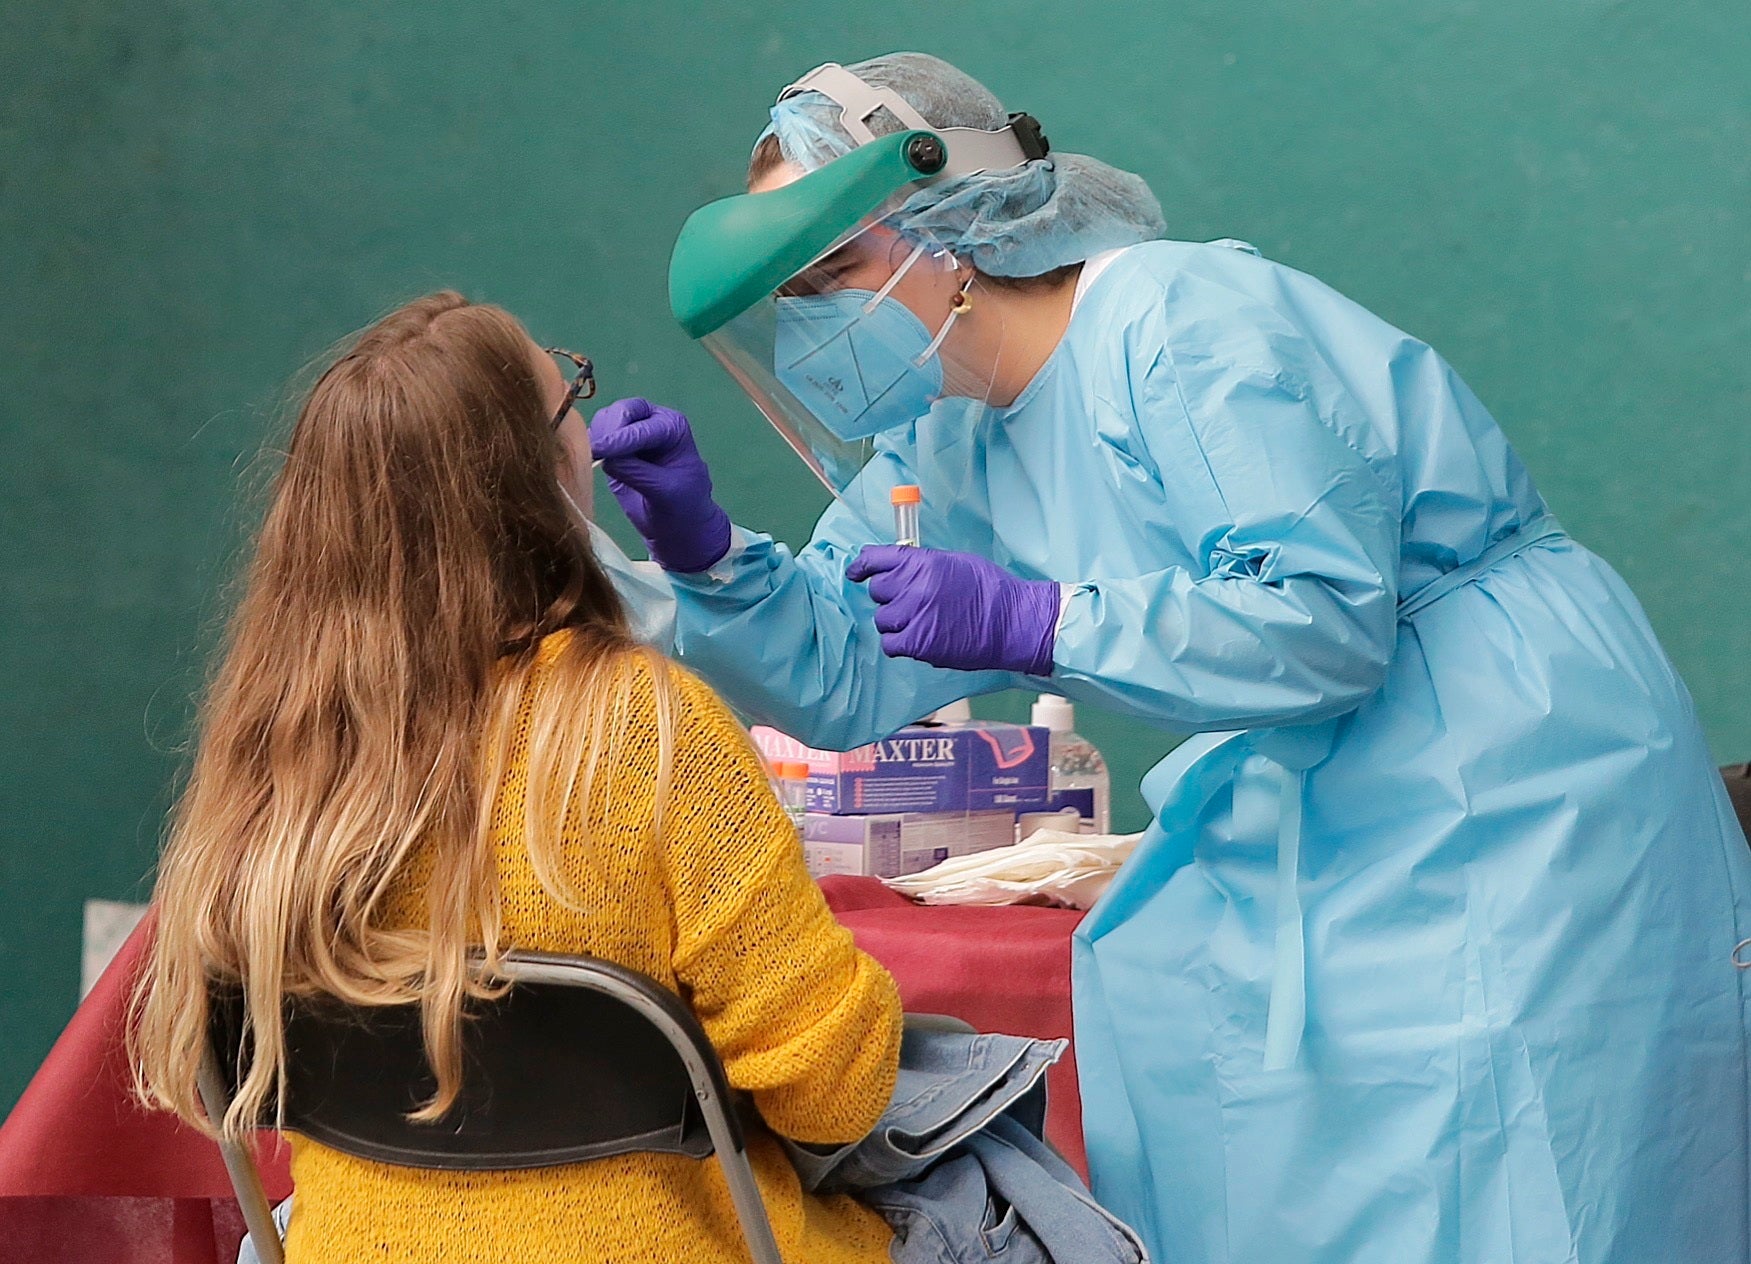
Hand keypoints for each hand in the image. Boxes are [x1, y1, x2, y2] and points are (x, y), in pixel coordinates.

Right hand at [588, 398, 731, 573]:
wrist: (678, 527)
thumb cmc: (681, 508)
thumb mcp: (664, 491)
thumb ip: (636, 471)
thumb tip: (606, 458)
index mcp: (672, 427)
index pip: (642, 427)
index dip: (620, 439)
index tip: (599, 452)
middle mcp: (652, 422)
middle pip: (623, 410)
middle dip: (609, 429)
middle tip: (596, 452)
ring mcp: (632, 431)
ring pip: (606, 419)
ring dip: (597, 435)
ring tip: (595, 459)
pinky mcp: (614, 447)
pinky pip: (595, 434)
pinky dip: (588, 443)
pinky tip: (589, 460)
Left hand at [847, 546, 1059, 674]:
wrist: (1012, 622)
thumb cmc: (992, 590)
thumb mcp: (956, 562)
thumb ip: (923, 564)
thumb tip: (900, 567)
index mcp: (922, 562)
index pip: (875, 559)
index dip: (861, 566)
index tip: (856, 572)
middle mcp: (913, 587)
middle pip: (877, 591)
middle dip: (890, 595)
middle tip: (911, 601)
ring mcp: (914, 616)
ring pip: (882, 619)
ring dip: (896, 621)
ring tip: (921, 621)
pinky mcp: (918, 643)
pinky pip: (890, 644)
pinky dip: (900, 643)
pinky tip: (918, 638)